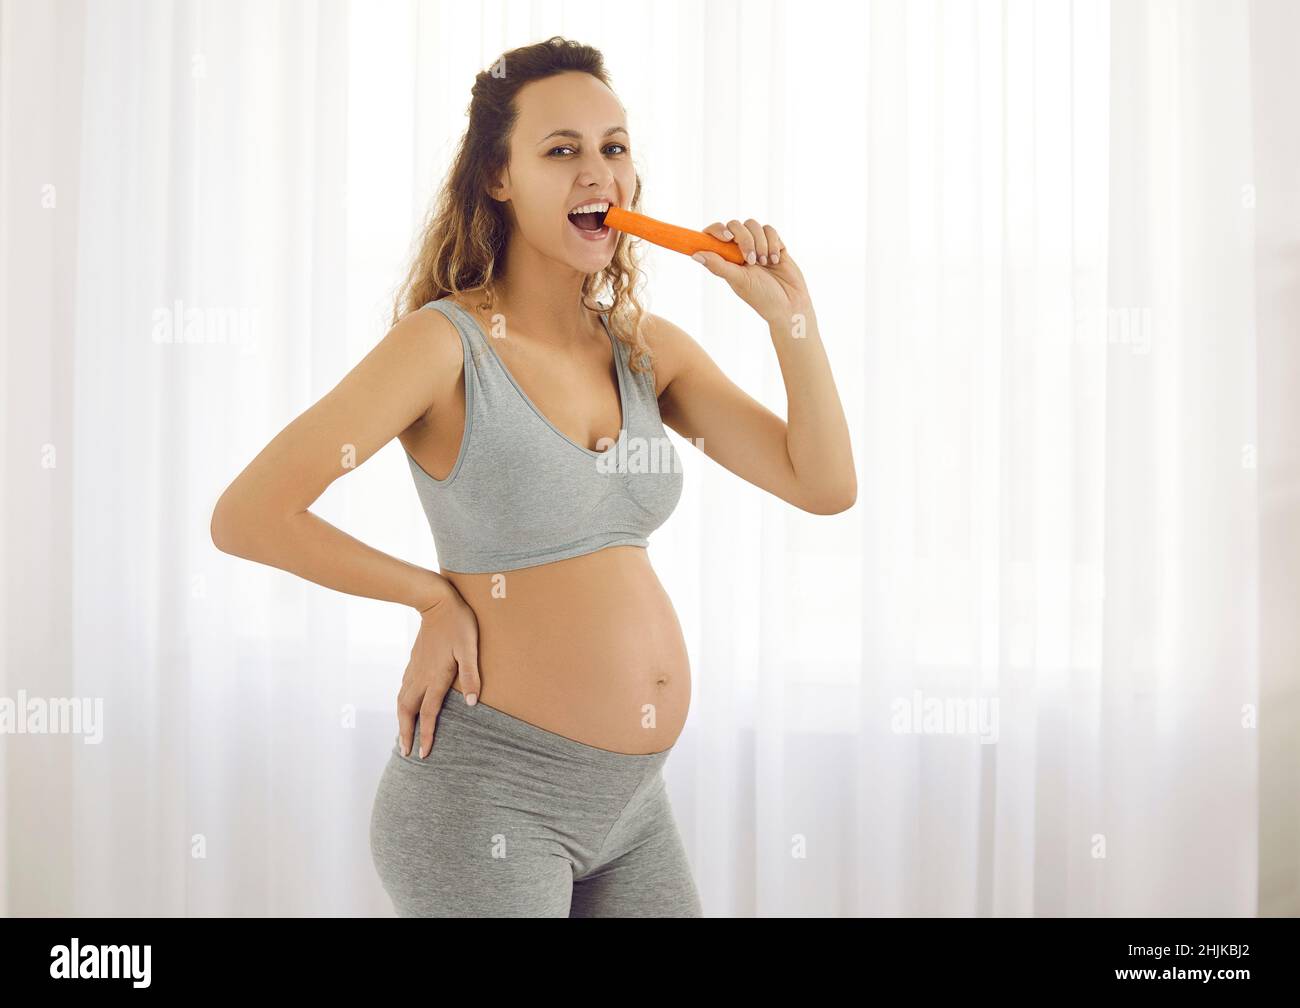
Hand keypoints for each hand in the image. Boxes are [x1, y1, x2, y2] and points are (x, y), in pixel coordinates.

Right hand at [397, 589, 480, 758]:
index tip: (422, 754)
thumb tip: (472, 703)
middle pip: (408, 711)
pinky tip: (406, 706)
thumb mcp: (470, 648)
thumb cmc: (458, 624)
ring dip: (402, 720)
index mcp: (436, 676)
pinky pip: (404, 689)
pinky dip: (402, 704)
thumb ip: (471, 676)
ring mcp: (415, 668)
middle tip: (405, 752)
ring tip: (402, 735)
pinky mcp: (414, 661)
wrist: (436, 601)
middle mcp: (421, 676)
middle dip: (405, 733)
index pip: (429, 713)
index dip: (426, 735)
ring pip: (402, 701)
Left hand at [693, 218, 812, 325]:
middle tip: (752, 261)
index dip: (717, 230)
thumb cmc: (762, 297)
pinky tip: (775, 260)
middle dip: (745, 240)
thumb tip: (694, 255)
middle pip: (735, 225)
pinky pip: (770, 229)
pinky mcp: (774, 244)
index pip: (714, 234)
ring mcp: (757, 245)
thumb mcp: (738, 281)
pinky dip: (773, 243)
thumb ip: (718, 266)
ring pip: (753, 224)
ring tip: (765, 263)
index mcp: (726, 258)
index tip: (727, 238)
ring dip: (760, 243)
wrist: (790, 304)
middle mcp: (739, 250)